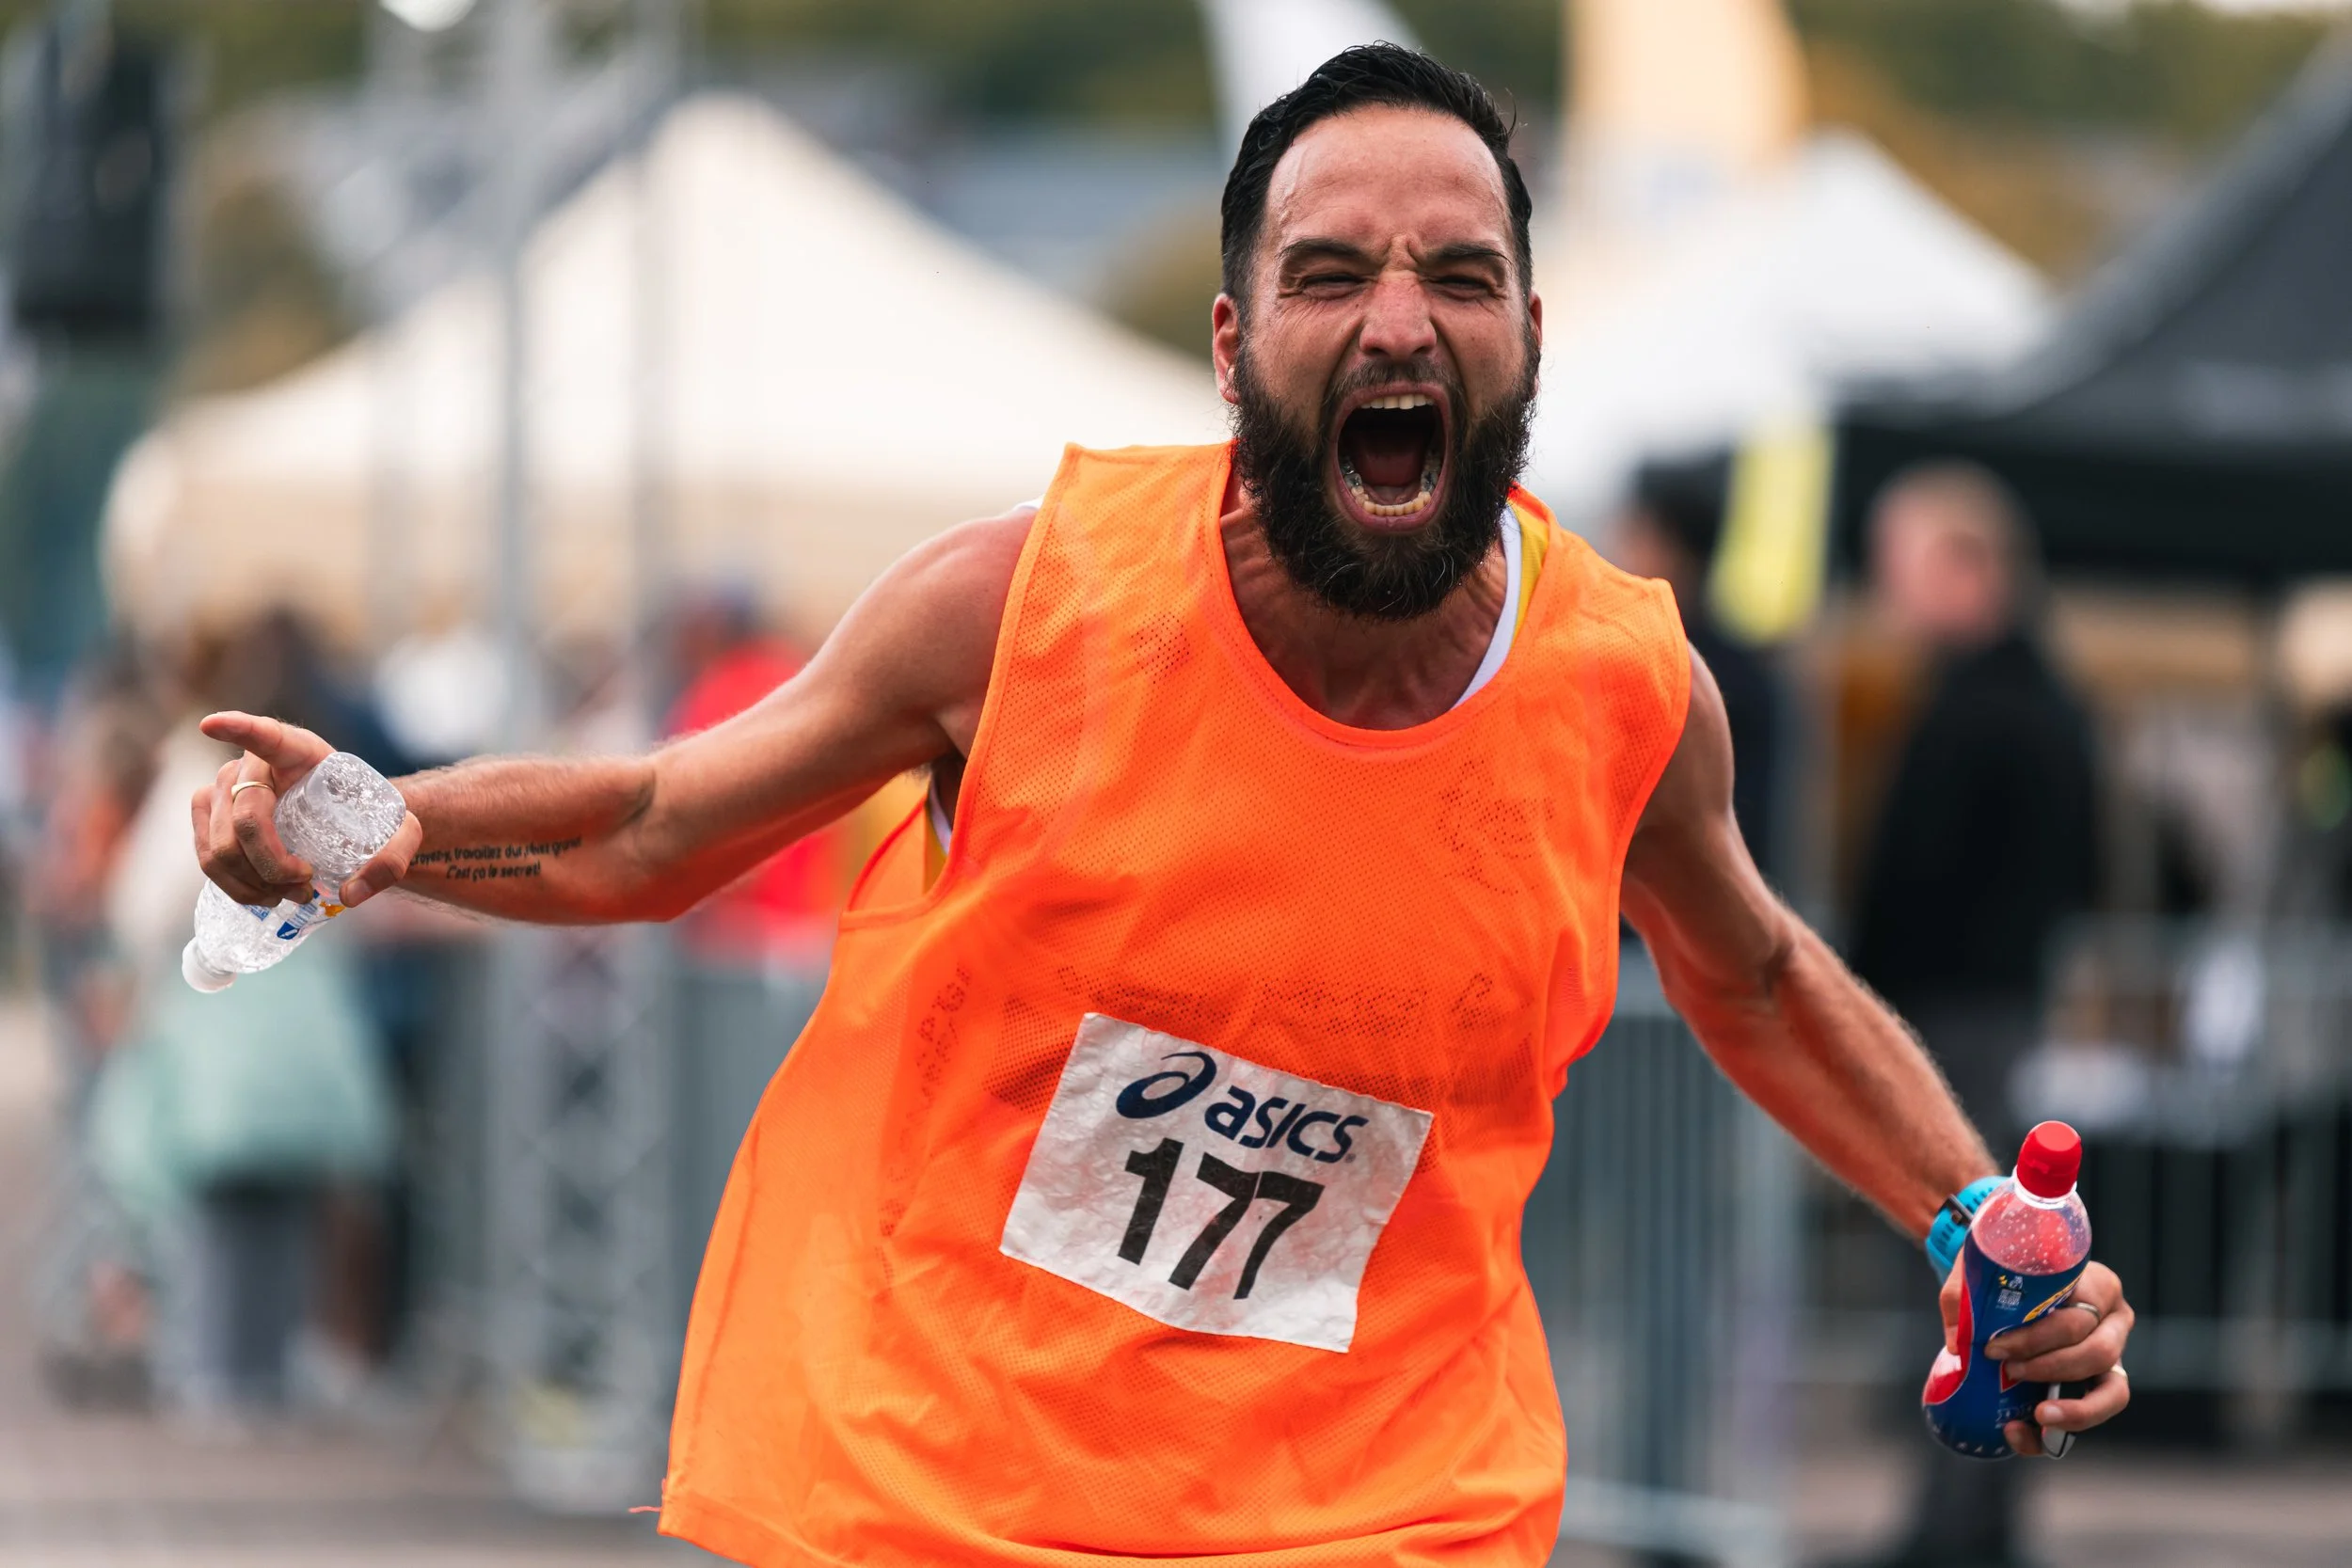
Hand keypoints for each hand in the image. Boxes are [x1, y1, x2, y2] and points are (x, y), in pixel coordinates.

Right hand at [192, 711, 422, 908]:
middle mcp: (254, 764)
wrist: (342, 819)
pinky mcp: (211, 815)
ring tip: (292, 893)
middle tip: (306, 886)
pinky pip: (208, 858)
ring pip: (221, 846)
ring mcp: (225, 787)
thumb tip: (352, 893)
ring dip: (255, 882)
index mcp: (300, 751)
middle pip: (246, 819)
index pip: (265, 735)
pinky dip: (237, 886)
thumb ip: (395, 856)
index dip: (238, 728)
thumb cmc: (366, 814)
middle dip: (274, 865)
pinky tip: (266, 894)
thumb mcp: (400, 830)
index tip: (211, 725)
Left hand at [1940, 1256, 2133, 1457]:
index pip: (2078, 1315)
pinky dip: (2061, 1429)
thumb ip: (1963, 1294)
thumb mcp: (1986, 1267)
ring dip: (2073, 1409)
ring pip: (2113, 1392)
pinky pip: (2094, 1414)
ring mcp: (2114, 1356)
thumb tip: (1957, 1341)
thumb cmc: (2010, 1273)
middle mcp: (2114, 1322)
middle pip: (2098, 1353)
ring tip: (2037, 1415)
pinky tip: (2020, 1431)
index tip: (1995, 1348)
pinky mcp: (2102, 1384)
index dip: (2037, 1339)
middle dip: (2049, 1369)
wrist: (2017, 1283)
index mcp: (2097, 1286)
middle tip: (2008, 1371)